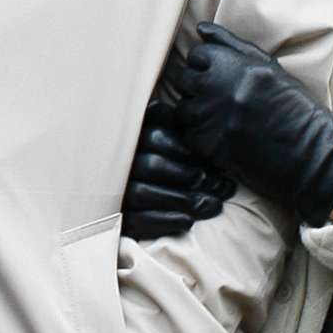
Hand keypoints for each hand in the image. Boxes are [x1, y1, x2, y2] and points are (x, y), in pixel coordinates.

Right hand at [121, 103, 235, 240]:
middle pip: (150, 166)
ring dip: (182, 200)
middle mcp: (116, 160)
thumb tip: (178, 111)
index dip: (182, 150)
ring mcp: (112, 188)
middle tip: (220, 185)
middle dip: (189, 176)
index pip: (153, 137)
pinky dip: (163, 221)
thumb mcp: (160, 129)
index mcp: (128, 136)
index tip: (208, 161)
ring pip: (142, 193)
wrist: (131, 196)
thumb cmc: (157, 155)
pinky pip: (135, 220)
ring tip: (213, 204)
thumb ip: (165, 119)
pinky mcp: (116, 215)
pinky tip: (187, 221)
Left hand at [166, 22, 332, 226]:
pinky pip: (187, 134)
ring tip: (221, 118)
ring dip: (196, 111)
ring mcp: (211, 118)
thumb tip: (200, 28)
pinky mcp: (208, 145)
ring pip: (182, 108)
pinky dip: (199, 135)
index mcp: (234, 65)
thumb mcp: (268, 67)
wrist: (312, 151)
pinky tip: (221, 135)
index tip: (221, 77)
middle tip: (219, 98)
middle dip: (197, 86)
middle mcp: (218, 89)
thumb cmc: (294, 105)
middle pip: (184, 79)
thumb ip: (231, 44)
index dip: (207, 65)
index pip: (197, 54)